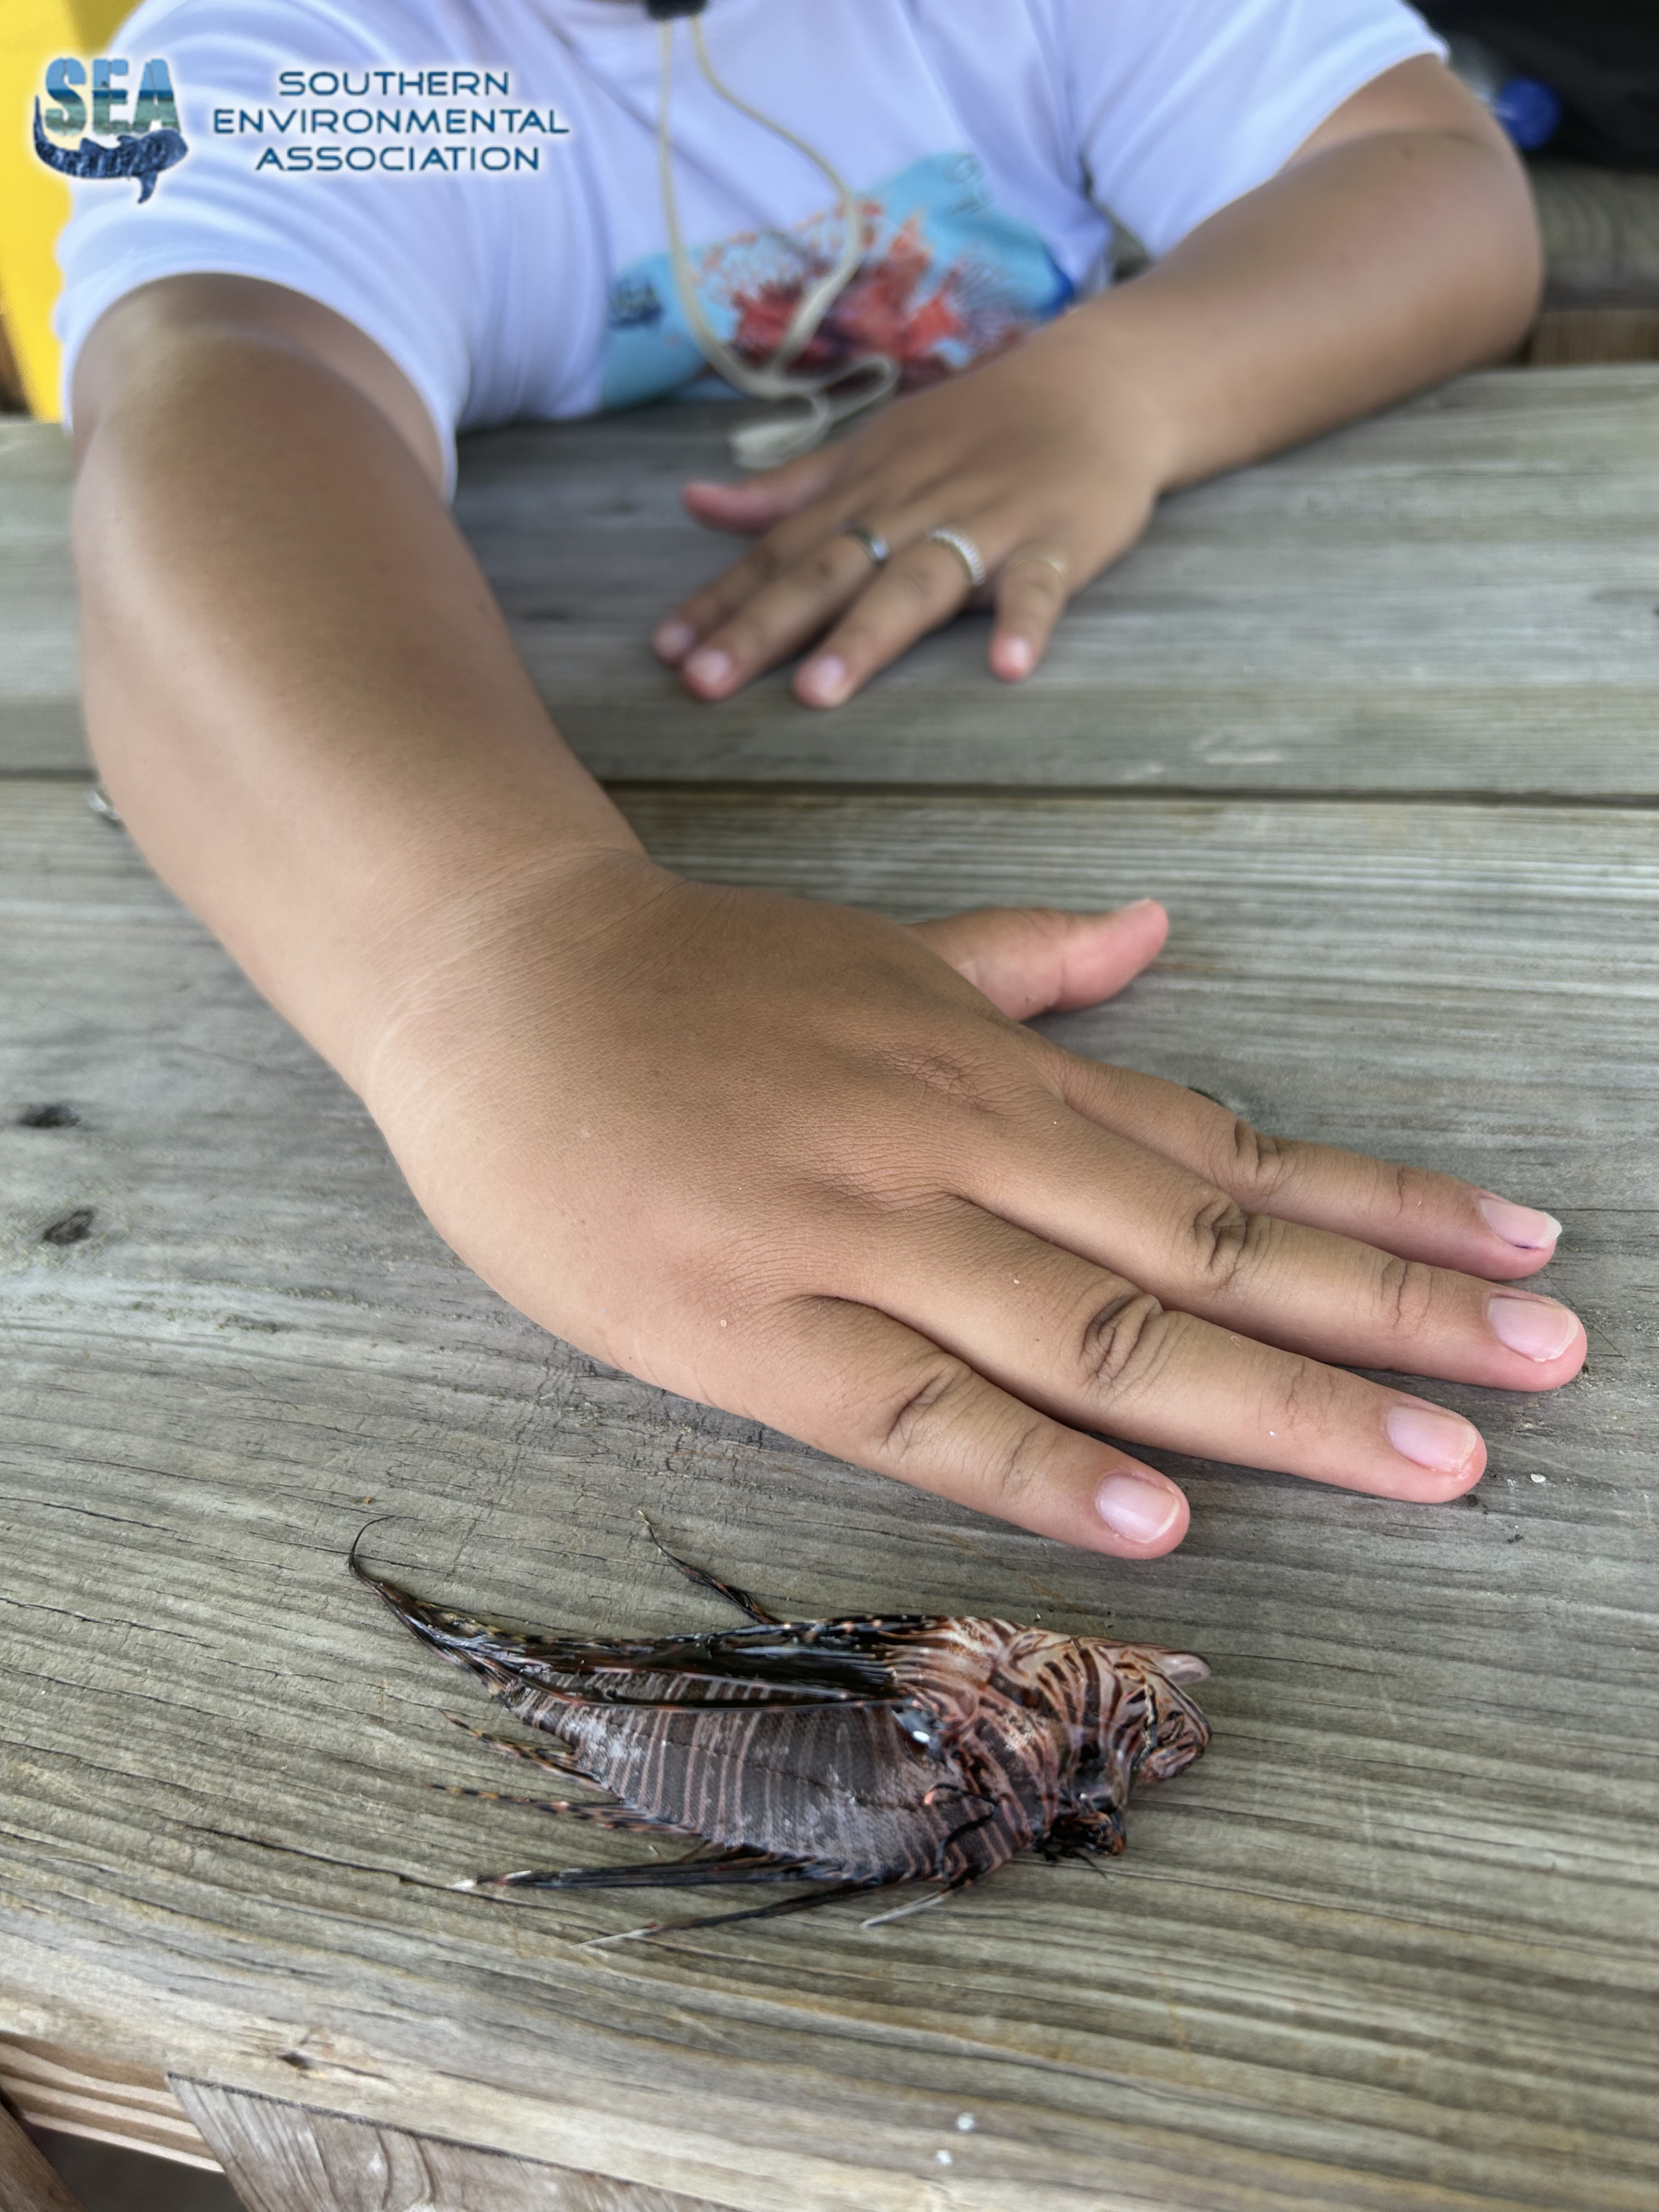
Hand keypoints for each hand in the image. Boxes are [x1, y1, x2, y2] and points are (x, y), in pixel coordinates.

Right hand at [364, 857, 1582, 1558]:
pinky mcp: (748, 1324)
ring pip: (1097, 1331)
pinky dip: (1037, 1462)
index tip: (1518, 1249)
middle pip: (1207, 1248)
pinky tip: (1156, 1516)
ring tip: (1436, 1460)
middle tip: (1551, 1367)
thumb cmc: (695, 983)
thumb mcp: (881, 955)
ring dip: (1279, 1399)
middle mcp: (962, 1148)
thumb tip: (1153, 935)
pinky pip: (913, 1407)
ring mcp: (861, 1235)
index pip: (1229, 1156)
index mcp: (997, 1075)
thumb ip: (1022, 960)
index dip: (1381, 1208)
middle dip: (1391, 1313)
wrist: (497, 980)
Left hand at [652, 304, 1166, 708]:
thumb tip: (694, 504)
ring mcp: (987, 525)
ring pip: (919, 583)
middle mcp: (912, 509)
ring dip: (868, 636)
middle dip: (763, 628)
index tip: (667, 653)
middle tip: (705, 685)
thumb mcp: (874, 448)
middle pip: (828, 572)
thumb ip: (789, 489)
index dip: (721, 602)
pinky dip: (1025, 622)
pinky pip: (1040, 585)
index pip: (779, 553)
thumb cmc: (978, 427)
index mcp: (864, 492)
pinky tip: (1006, 667)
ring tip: (818, 694)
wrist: (1101, 383)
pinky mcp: (1061, 540)